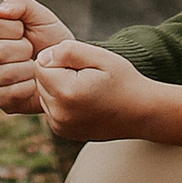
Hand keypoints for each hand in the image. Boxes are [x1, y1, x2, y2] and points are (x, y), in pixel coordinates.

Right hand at [0, 0, 72, 117]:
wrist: (67, 69)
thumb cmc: (52, 40)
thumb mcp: (41, 17)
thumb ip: (20, 4)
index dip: (17, 29)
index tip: (27, 32)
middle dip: (25, 51)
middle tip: (34, 52)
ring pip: (4, 74)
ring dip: (28, 70)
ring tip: (35, 67)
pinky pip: (10, 93)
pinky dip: (29, 88)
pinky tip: (34, 83)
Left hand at [33, 39, 181, 147]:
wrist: (141, 112)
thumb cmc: (123, 81)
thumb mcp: (100, 57)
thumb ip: (67, 51)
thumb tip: (42, 57)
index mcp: (67, 92)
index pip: (41, 64)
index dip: (60, 59)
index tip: (82, 65)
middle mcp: (59, 113)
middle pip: (40, 80)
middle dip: (57, 73)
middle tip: (86, 77)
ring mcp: (59, 126)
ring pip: (43, 94)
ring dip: (58, 88)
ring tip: (86, 89)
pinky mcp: (61, 131)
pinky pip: (50, 107)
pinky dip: (61, 101)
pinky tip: (83, 101)